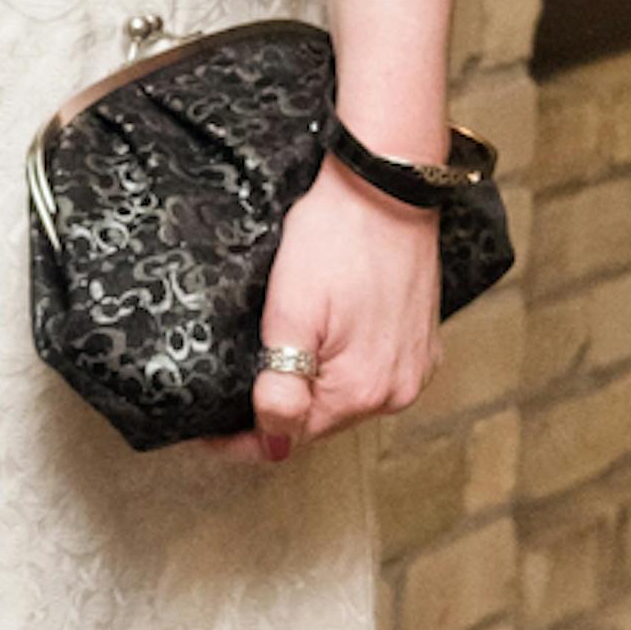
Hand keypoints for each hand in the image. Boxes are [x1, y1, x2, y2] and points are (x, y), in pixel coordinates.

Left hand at [209, 153, 441, 468]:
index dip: (242, 438)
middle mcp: (396, 392)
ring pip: (344, 399)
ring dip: (310, 388)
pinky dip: (342, 367)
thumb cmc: (335, 237)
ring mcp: (415, 368)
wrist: (385, 184)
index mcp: (360, 391)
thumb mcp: (291, 314)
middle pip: (318, 422)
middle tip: (233, 386)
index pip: (287, 439)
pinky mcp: (422, 343)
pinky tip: (322, 341)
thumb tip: (274, 445)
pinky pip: (372, 373)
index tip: (207, 429)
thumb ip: (281, 389)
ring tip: (274, 359)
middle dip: (275, 409)